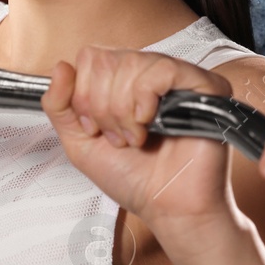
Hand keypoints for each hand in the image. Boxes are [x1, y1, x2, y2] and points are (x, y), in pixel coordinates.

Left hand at [43, 46, 243, 264]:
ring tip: (136, 137)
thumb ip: (59, 105)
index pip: (90, 57)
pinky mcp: (204, 87)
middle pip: (105, 59)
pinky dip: (145, 99)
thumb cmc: (132, 179)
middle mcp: (149, 74)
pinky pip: (163, 69)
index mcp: (123, 82)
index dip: (84, 95)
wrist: (166, 207)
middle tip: (119, 138)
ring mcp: (178, 79)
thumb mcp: (79, 143)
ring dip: (123, 110)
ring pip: (131, 63)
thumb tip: (60, 66)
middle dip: (101, 106)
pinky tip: (149, 123)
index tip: (96, 128)